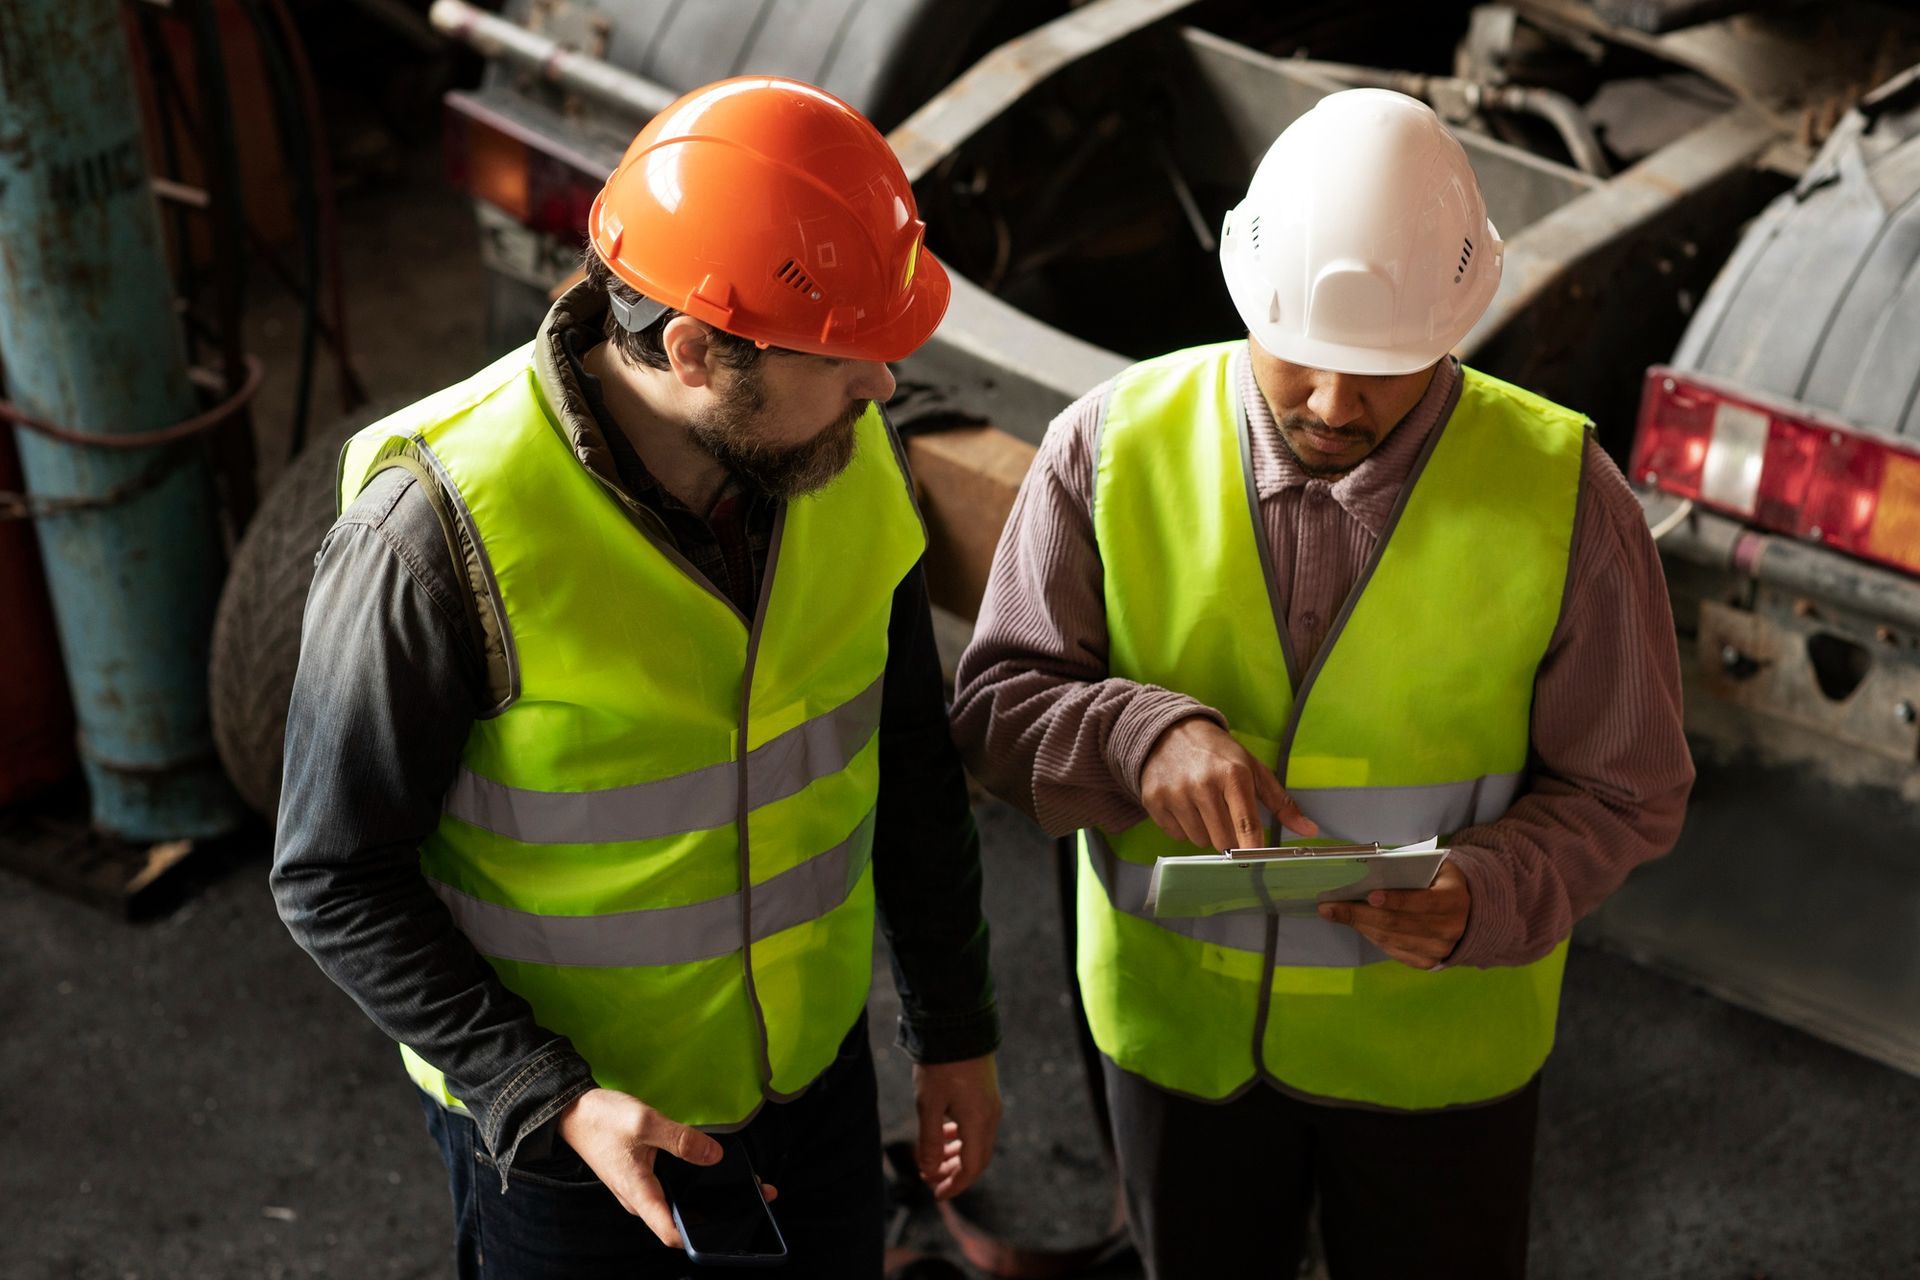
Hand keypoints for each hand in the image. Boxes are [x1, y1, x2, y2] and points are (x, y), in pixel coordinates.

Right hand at [554, 1087, 775, 1247]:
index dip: (701, 1237)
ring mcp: (640, 1190)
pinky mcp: (640, 1178)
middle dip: (716, 1214)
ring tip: (742, 1184)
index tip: (733, 1224)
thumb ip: (681, 1140)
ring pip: (676, 1205)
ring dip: (707, 1198)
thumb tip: (715, 1155)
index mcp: (640, 1194)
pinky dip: (692, 1185)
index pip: (671, 1232)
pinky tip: (711, 1171)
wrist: (570, 1111)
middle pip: (680, 1221)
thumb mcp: (644, 1122)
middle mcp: (640, 1200)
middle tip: (756, 1196)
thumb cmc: (602, 1119)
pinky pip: (670, 1190)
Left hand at [912, 1054, 1000, 1199]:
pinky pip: (977, 1127)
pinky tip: (944, 1134)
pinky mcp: (986, 1095)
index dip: (954, 1185)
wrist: (958, 1027)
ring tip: (934, 1160)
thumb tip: (928, 1171)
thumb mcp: (928, 1105)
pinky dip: (961, 1138)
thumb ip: (930, 1141)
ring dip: (956, 1156)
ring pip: (977, 1143)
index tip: (936, 1194)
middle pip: (977, 1159)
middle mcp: (990, 1117)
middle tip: (931, 1180)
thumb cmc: (940, 1065)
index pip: (970, 1168)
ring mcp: (990, 1105)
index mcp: (978, 1123)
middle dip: (955, 1174)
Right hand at [1138, 717, 1317, 850]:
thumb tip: (1309, 831)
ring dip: (1205, 831)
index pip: (1246, 824)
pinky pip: (1176, 836)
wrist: (1168, 731)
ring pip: (1199, 841)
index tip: (1255, 855)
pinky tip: (1184, 805)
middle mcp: (1202, 785)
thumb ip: (1281, 802)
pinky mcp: (1154, 801)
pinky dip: (1183, 827)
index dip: (1253, 846)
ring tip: (1202, 806)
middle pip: (1223, 840)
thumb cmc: (1218, 753)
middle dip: (1228, 834)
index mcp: (1233, 775)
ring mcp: (1175, 794)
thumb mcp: (1252, 769)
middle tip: (1224, 813)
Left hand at [1317, 862, 1470, 968]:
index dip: (1397, 899)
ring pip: (1391, 938)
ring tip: (1334, 913)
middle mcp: (1448, 929)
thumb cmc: (1442, 884)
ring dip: (1359, 925)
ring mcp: (1438, 950)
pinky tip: (1355, 924)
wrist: (1469, 915)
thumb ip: (1411, 869)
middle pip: (1398, 923)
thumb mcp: (1437, 869)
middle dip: (1359, 914)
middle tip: (1329, 906)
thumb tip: (1370, 869)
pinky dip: (1370, 936)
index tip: (1369, 895)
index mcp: (1453, 901)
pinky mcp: (1427, 963)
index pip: (1424, 902)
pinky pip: (1392, 950)